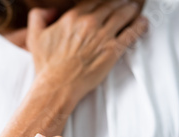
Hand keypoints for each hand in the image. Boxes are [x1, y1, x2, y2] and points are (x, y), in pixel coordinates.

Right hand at [27, 0, 147, 103]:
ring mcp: (103, 36)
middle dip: (120, 3)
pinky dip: (140, 25)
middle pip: (111, 5)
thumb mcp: (35, 37)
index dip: (102, 1)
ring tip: (134, 10)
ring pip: (124, 14)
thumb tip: (50, 10)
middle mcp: (90, 23)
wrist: (57, 86)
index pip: (94, 1)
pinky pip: (132, 33)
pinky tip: (143, 23)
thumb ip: (38, 17)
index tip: (107, 2)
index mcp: (73, 17)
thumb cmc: (47, 65)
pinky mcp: (113, 50)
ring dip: (131, 10)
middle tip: (125, 3)